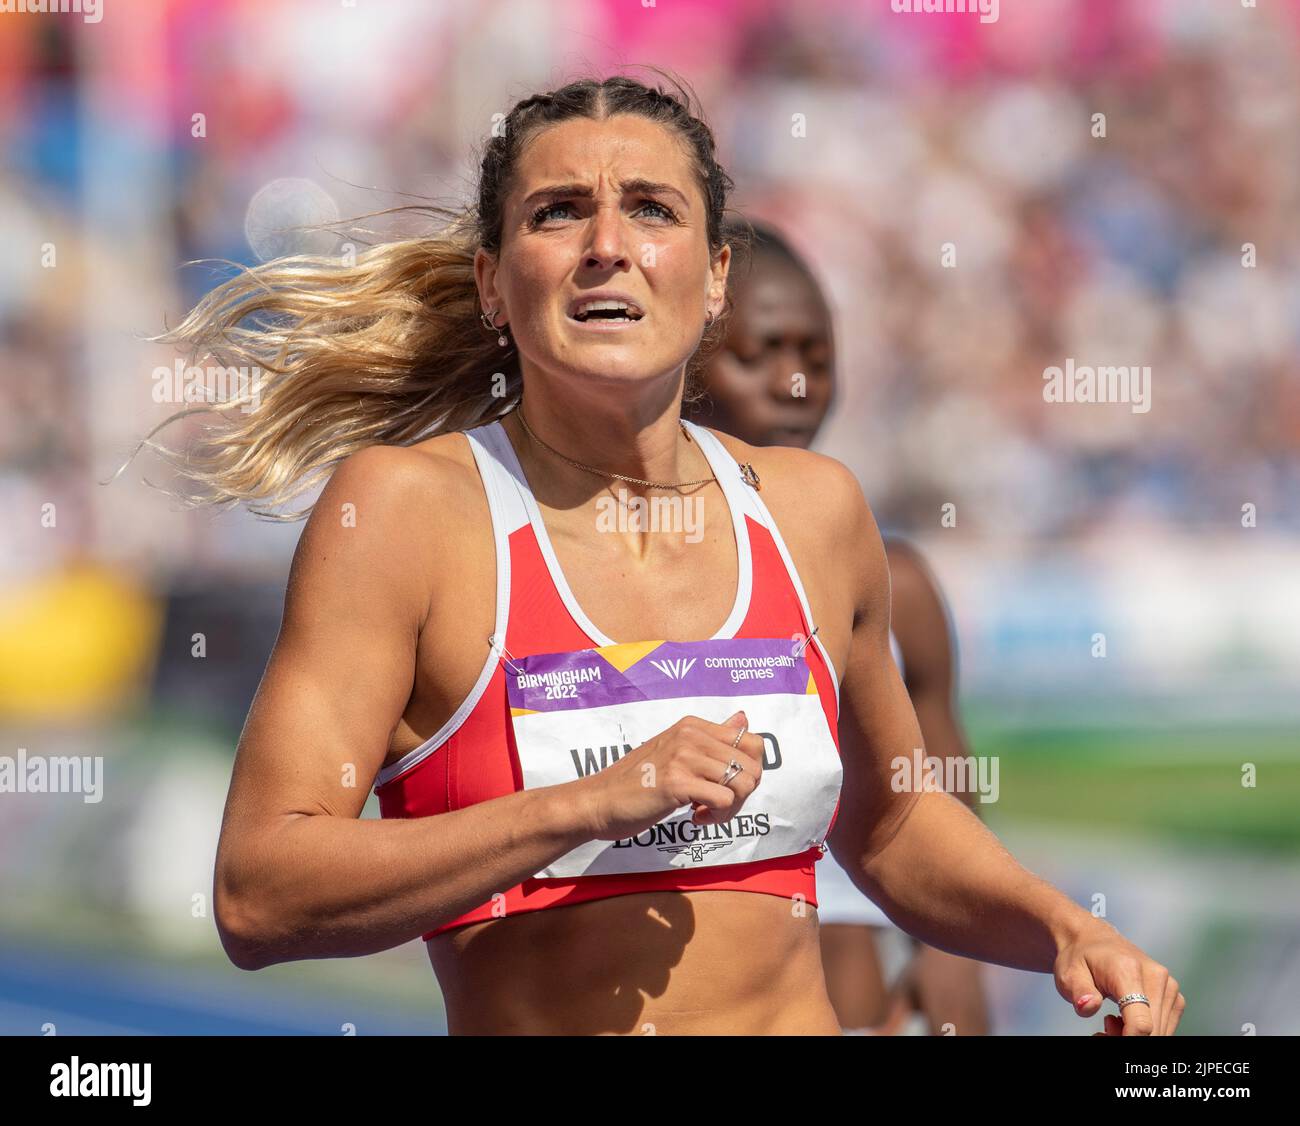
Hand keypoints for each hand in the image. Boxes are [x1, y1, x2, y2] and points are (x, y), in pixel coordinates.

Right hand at [576, 711, 764, 841]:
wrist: (598, 801)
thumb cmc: (636, 781)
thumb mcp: (675, 751)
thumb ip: (711, 738)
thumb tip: (743, 718)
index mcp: (693, 726)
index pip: (753, 742)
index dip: (748, 771)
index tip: (725, 786)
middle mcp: (690, 735)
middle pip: (753, 766)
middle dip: (743, 794)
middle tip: (717, 805)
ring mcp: (683, 757)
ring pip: (742, 784)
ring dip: (730, 809)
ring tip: (705, 812)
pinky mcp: (676, 783)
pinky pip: (724, 800)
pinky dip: (716, 817)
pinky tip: (694, 817)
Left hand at [1054, 918, 1185, 1034]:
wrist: (1093, 940)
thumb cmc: (1080, 958)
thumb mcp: (1068, 974)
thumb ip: (1079, 992)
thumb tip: (1087, 1006)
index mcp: (1128, 970)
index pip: (1141, 1022)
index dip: (1126, 1040)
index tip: (1103, 1036)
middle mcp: (1155, 976)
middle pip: (1152, 1030)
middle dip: (1126, 1038)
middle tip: (1102, 1030)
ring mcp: (1168, 985)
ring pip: (1160, 1032)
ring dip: (1135, 1036)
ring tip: (1111, 1021)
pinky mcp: (1173, 995)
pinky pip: (1164, 1026)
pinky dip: (1145, 1031)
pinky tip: (1125, 1020)